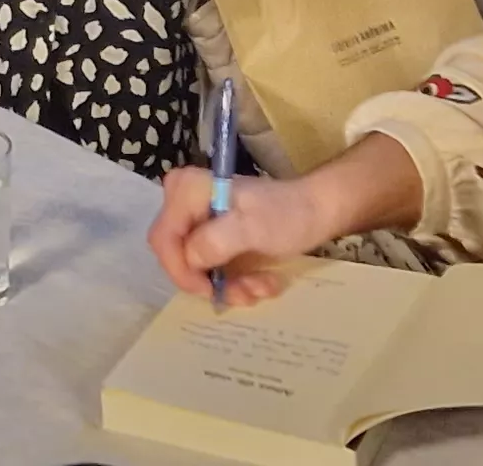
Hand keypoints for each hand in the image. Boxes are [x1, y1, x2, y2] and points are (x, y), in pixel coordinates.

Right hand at [146, 168, 346, 307]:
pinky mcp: (213, 240)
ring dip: (229, 286)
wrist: (318, 212)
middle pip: (176, 257)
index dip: (181, 270)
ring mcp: (198, 224)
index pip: (163, 239)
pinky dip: (236, 283)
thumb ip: (216, 241)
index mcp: (187, 190)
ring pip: (195, 270)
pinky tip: (262, 281)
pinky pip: (210, 272)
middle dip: (210, 281)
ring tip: (261, 286)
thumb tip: (191, 260)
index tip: (209, 290)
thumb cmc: (288, 213)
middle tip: (244, 291)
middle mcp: (185, 205)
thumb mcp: (253, 227)